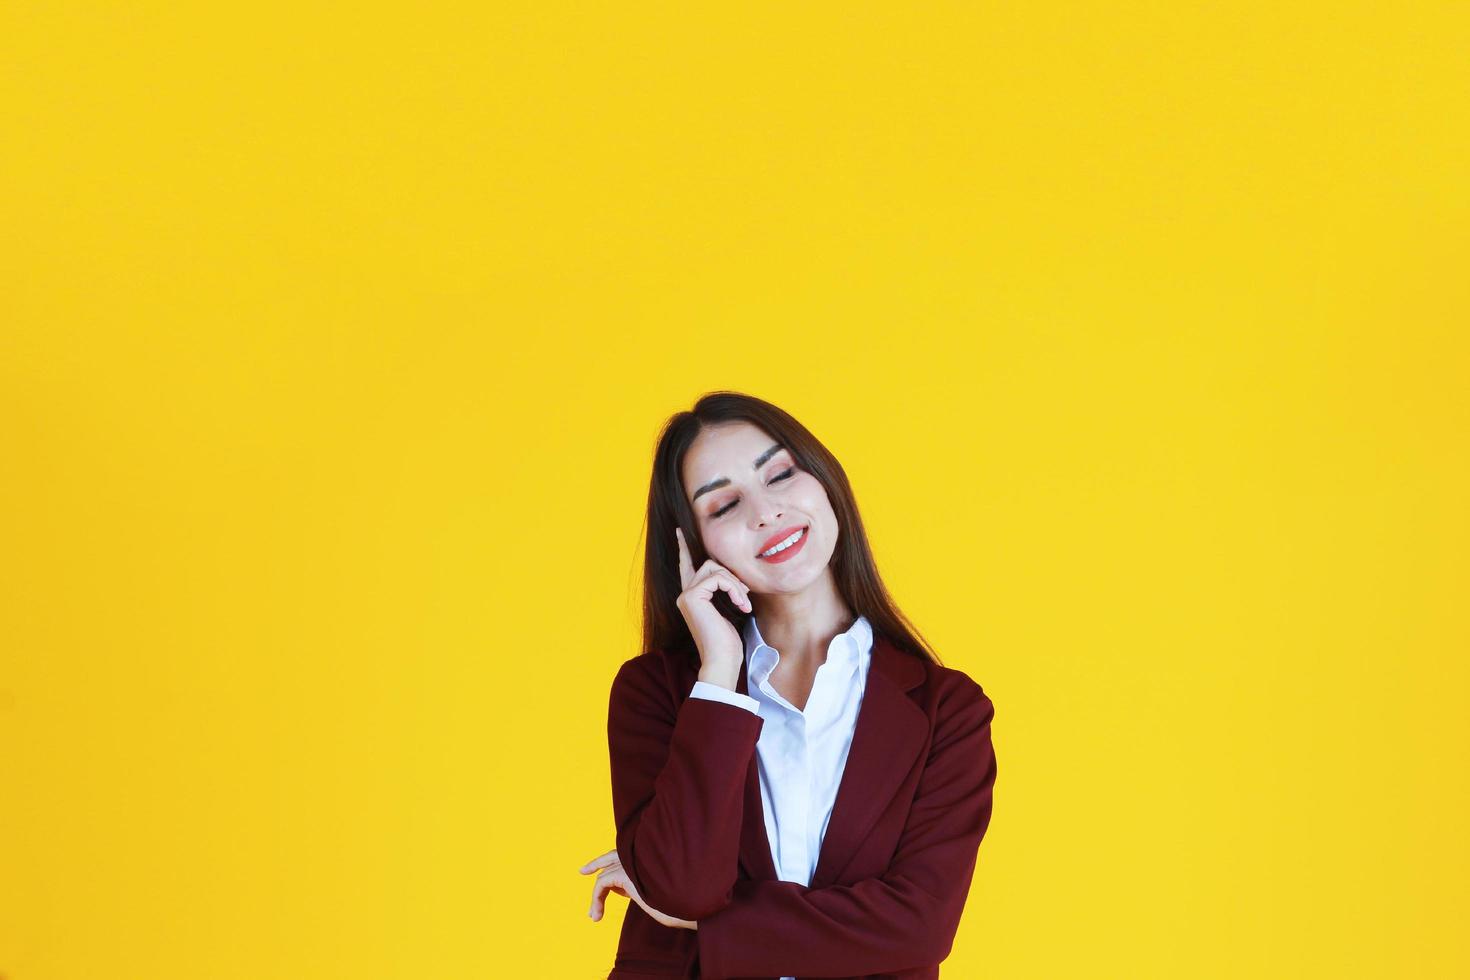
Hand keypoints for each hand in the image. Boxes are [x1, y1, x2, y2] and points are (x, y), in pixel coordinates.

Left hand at [579, 847, 697, 929]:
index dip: (611, 861)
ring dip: (596, 897)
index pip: (625, 854)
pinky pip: (602, 883)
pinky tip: (597, 914)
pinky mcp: (626, 873)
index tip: (599, 869)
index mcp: (649, 858)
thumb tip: (619, 886)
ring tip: (594, 917)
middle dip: (597, 864)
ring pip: (605, 875)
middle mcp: (641, 856)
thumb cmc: (676, 905)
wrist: (687, 908)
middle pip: (612, 856)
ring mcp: (633, 863)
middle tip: (583, 871)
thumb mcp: (653, 892)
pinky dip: (596, 899)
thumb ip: (637, 883)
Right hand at [675, 525, 751, 673]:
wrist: (722, 661)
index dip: (683, 549)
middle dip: (730, 575)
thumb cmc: (728, 643)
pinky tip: (741, 605)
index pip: (687, 567)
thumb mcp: (728, 611)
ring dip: (734, 583)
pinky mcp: (691, 597)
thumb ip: (724, 592)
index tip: (679, 532)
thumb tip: (733, 577)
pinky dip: (733, 589)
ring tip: (744, 603)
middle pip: (708, 564)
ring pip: (714, 568)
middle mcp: (684, 595)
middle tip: (744, 596)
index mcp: (691, 599)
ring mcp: (685, 595)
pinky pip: (717, 578)